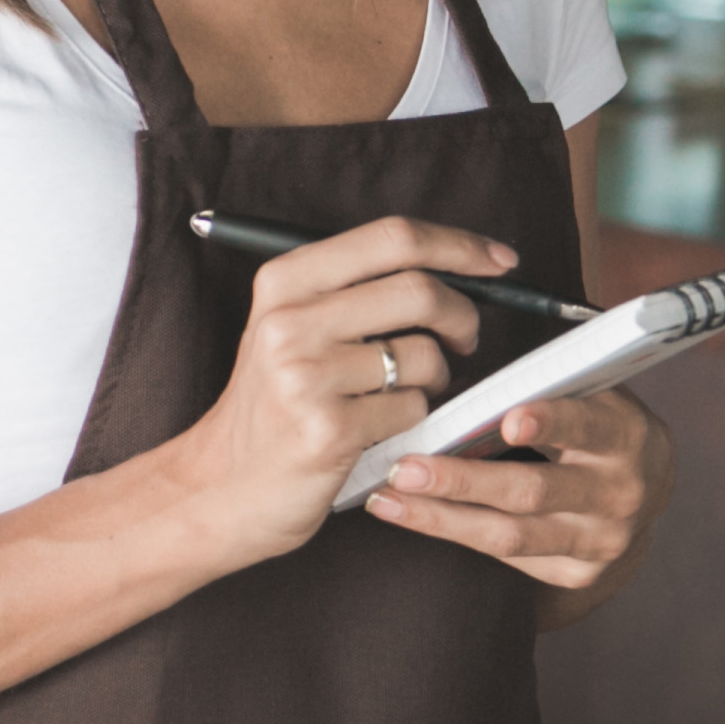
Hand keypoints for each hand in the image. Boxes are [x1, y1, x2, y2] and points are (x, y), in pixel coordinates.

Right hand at [162, 215, 507, 568]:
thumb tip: (460, 265)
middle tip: (464, 339)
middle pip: (419, 290)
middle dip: (462, 316)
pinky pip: (414, 408)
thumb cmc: (276, 403)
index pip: (392, 238)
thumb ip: (357, 289)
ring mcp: (306, 376)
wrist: (224, 485)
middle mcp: (288, 321)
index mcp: (284, 282)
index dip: (459, 245)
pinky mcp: (328, 429)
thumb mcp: (292, 328)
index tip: (499, 262)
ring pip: (425, 356)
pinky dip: (411, 419)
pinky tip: (376, 428)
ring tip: (400, 393)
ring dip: (434, 379)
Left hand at [368, 385, 670, 597]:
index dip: (551, 422)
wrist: (642, 490)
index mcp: (625, 436)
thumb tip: (451, 388)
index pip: (588, 427)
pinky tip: (410, 516)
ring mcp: (601, 541)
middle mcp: (620, 494)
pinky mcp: (577, 573)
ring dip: (441, 518)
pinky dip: (455, 533)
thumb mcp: (584, 398)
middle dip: (463, 481)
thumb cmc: (592, 427)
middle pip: (533, 491)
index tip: (508, 420)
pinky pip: (507, 557)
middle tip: (403, 469)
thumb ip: (538, 392)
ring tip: (386, 500)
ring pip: (510, 535)